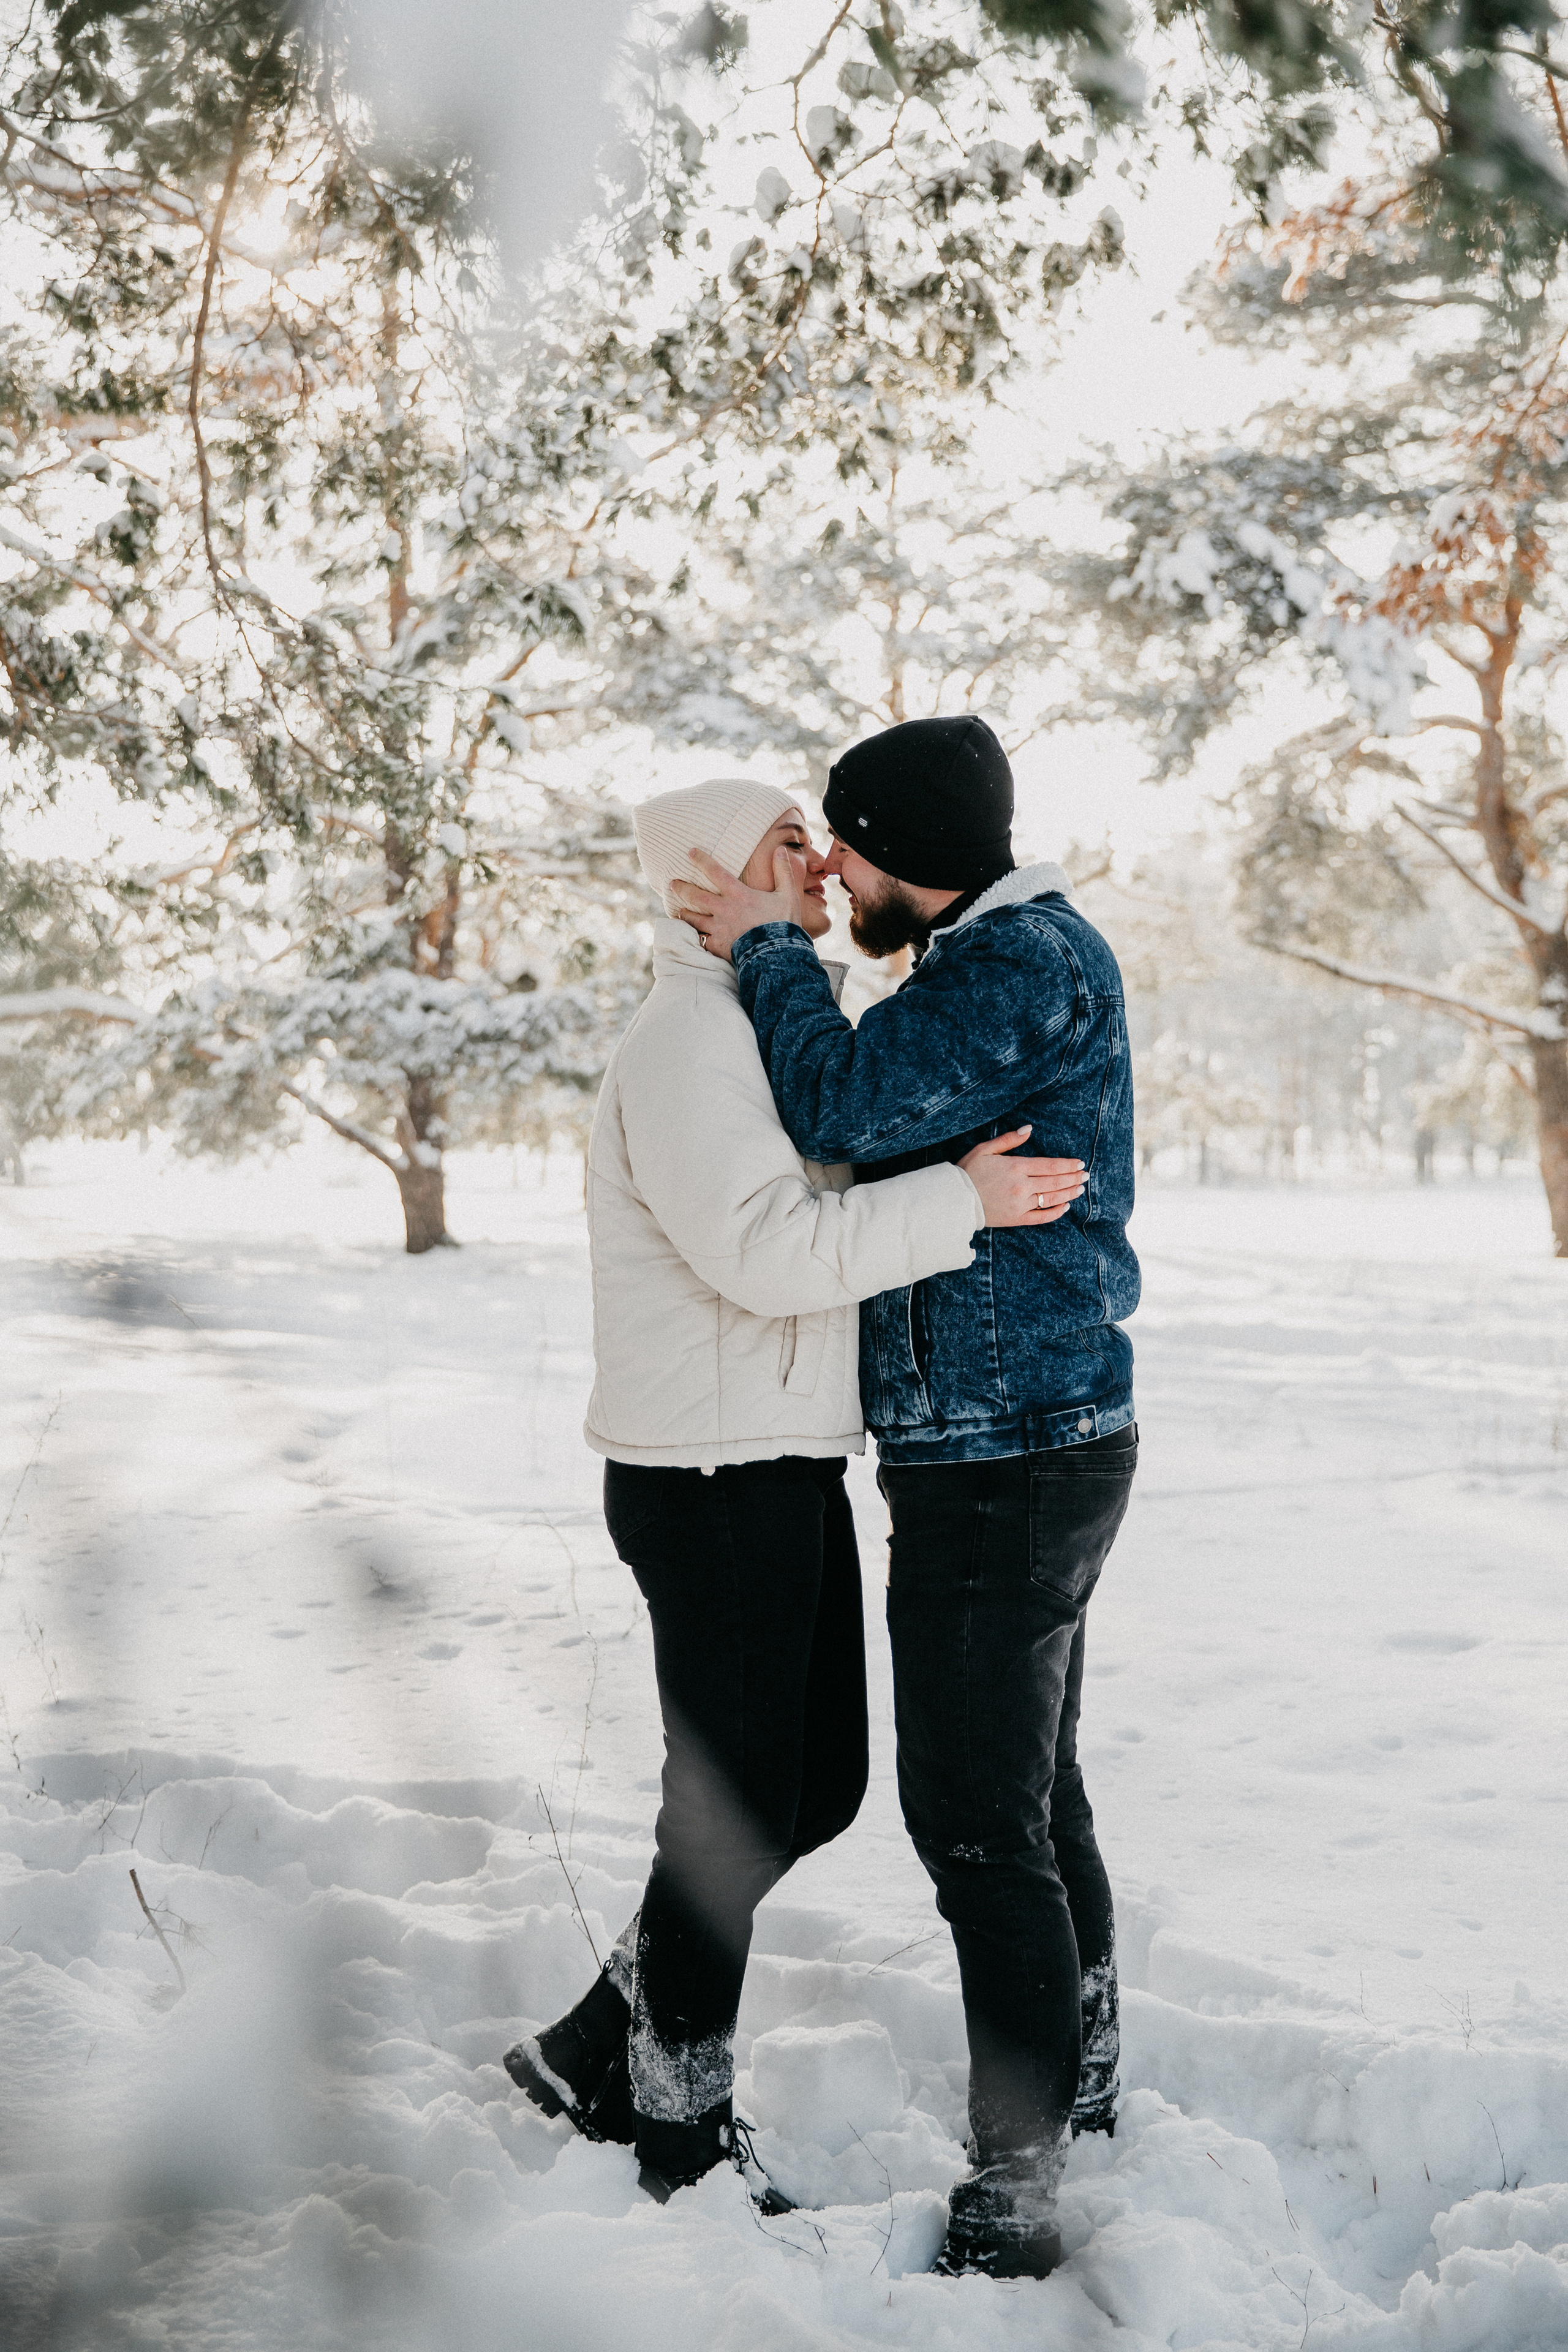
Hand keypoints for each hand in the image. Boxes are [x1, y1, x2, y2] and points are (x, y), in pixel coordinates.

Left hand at [670, 846, 803, 960]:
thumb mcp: (787, 894)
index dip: (701, 860)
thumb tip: (780, 849)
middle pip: (695, 896)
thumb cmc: (783, 923)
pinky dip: (696, 937)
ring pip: (693, 919)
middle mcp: (724, 909)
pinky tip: (691, 936)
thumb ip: (783, 871)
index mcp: (738, 894)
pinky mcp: (718, 946)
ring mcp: (718, 929)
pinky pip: (701, 941)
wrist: (778, 953)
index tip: (690, 853)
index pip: (715, 872)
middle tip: (672, 884)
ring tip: (680, 911)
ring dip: (685, 914)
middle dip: (682, 888)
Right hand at [959, 1129, 1085, 1228]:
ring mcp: (1020, 1204)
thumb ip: (1009, 1139)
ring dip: (1069, 1193)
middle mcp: (1022, 1186)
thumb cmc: (968, 1172)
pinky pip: (1041, 1217)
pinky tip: (1065, 1207)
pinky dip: (1055, 1212)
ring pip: (1052, 1198)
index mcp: (1015, 1167)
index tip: (1079, 1163)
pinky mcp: (1016, 1219)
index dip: (1067, 1164)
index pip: (1050, 1165)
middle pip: (1055, 1181)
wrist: (954, 1200)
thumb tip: (1029, 1129)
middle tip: (1086, 1175)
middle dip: (1073, 1177)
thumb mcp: (985, 1149)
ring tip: (1080, 1188)